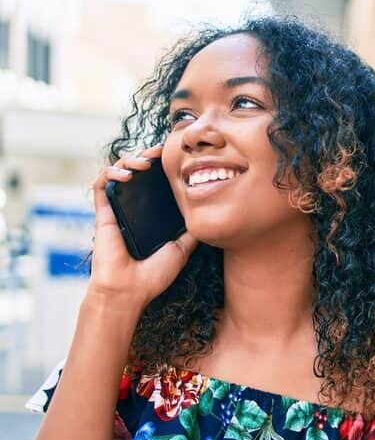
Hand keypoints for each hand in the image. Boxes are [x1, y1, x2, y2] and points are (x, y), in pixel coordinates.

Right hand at [87, 144, 198, 309]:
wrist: (130, 289)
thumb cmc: (154, 274)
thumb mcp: (182, 248)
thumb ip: (191, 231)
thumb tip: (209, 214)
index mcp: (152, 214)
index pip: (156, 182)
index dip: (164, 166)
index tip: (178, 155)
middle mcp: (134, 209)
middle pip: (138, 171)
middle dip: (148, 154)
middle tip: (161, 149)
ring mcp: (118, 209)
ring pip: (118, 172)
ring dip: (130, 159)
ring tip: (145, 161)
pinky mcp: (102, 213)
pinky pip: (101, 185)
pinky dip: (110, 172)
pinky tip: (126, 174)